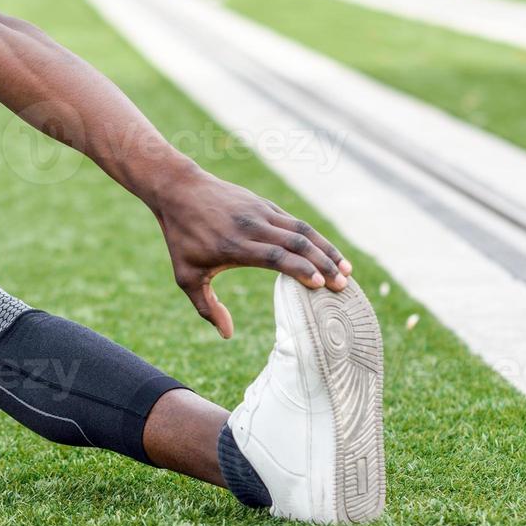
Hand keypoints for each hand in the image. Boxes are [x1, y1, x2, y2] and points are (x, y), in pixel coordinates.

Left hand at [152, 169, 352, 337]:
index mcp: (234, 245)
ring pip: (302, 230)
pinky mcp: (264, 205)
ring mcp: (260, 213)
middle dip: (323, 264)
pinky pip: (295, 222)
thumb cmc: (181, 237)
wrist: (179, 190)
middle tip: (343, 285)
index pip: (275, 256)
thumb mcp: (186, 275)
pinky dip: (315, 238)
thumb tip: (227, 335)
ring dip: (326, 250)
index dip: (300, 269)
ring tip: (346, 270)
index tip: (321, 284)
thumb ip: (206, 307)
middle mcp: (252, 227)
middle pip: (296, 243)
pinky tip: (328, 253)